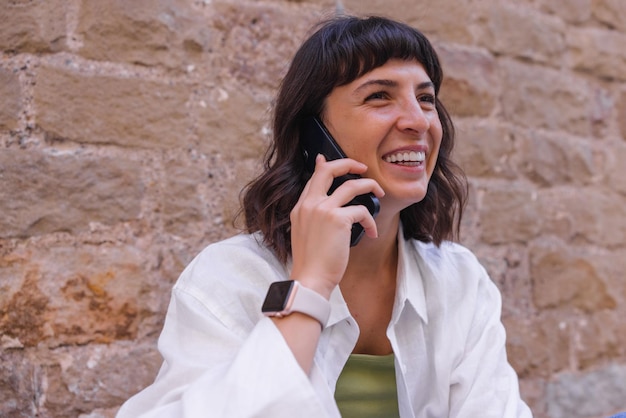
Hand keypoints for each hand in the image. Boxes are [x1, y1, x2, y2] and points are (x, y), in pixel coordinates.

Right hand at [289, 155, 384, 298]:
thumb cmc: (311, 263)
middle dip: (349, 164)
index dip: (323, 166)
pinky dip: (370, 221)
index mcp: (300, 208)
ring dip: (370, 186)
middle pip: (329, 170)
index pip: (313, 178)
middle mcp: (310, 204)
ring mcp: (323, 209)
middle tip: (362, 168)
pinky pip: (362, 211)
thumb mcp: (304, 234)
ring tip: (379, 193)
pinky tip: (371, 232)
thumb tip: (327, 209)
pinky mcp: (338, 219)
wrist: (310, 279)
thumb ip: (313, 217)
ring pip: (352, 185)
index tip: (327, 159)